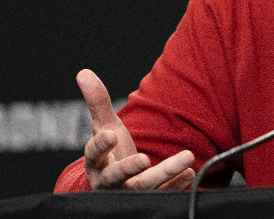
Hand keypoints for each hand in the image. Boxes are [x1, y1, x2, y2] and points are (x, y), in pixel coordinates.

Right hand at [77, 69, 196, 189]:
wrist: (120, 184)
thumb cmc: (111, 152)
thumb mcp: (104, 127)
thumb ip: (97, 103)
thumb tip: (83, 73)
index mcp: (97, 163)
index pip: (94, 155)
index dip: (101, 145)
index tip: (111, 135)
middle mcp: (110, 182)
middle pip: (118, 177)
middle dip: (130, 168)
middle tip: (144, 159)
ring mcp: (130, 193)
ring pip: (146, 187)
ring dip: (166, 174)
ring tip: (187, 159)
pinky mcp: (149, 200)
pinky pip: (163, 196)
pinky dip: (177, 186)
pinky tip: (190, 174)